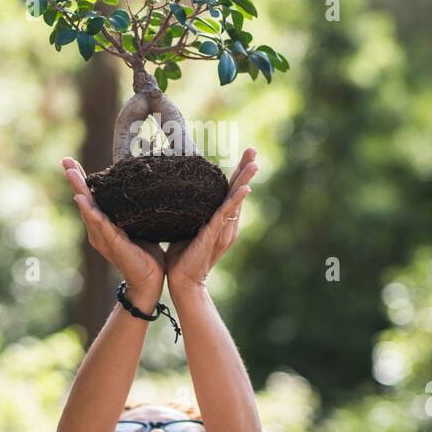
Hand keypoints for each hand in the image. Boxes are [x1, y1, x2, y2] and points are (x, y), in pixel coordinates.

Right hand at [61, 158, 164, 305]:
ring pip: (87, 208)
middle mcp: (97, 231)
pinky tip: (82, 199)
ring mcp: (102, 237)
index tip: (72, 162)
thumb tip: (143, 189)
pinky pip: (99, 224)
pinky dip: (90, 210)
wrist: (150, 281)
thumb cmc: (146, 254)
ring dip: (79, 189)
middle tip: (65, 160)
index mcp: (103, 226)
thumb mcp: (138, 226)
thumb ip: (134, 212)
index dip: (82, 180)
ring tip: (71, 172)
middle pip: (83, 200)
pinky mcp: (112, 243)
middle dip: (75, 179)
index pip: (91, 198)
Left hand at [165, 147, 257, 297]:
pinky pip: (225, 215)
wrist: (183, 281)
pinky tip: (243, 190)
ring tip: (254, 164)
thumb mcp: (187, 226)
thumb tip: (178, 191)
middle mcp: (227, 224)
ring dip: (244, 181)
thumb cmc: (182, 255)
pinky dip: (235, 201)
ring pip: (236, 201)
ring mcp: (223, 230)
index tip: (245, 154)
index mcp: (221, 221)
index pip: (231, 192)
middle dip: (245, 170)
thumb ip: (190, 211)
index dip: (238, 173)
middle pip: (238, 192)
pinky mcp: (214, 236)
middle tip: (253, 150)